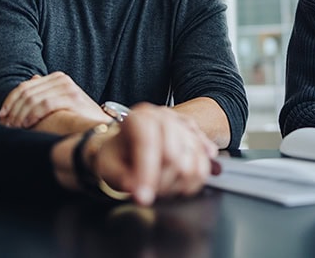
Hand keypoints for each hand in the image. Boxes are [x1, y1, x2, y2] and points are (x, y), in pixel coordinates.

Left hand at [0, 72, 108, 128]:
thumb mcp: (60, 102)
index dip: (10, 101)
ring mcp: (67, 87)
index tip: (2, 116)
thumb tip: (32, 79)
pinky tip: (26, 125)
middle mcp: (61, 79)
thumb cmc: (79, 118)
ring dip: (19, 115)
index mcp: (56, 78)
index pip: (25, 87)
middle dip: (13, 110)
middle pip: (26, 93)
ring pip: (32, 99)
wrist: (102, 126)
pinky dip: (31, 115)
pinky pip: (44, 104)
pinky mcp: (72, 98)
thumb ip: (46, 91)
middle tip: (6, 125)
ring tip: (15, 128)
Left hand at [92, 103, 219, 204]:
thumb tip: (137, 188)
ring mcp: (182, 125)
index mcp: (138, 119)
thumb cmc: (119, 156)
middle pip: (174, 155)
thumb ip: (121, 178)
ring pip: (193, 160)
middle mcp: (163, 116)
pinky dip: (199, 176)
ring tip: (164, 188)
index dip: (147, 174)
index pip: (148, 145)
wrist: (130, 147)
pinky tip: (187, 184)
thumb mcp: (109, 167)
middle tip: (151, 192)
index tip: (143, 198)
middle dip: (162, 183)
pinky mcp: (195, 136)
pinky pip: (205, 158)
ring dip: (179, 183)